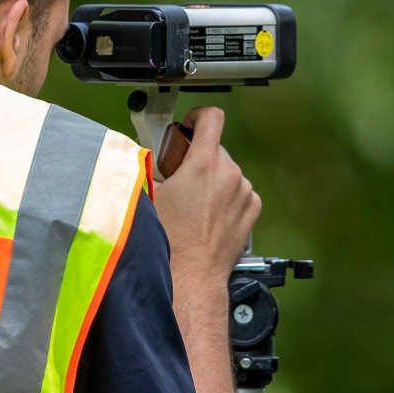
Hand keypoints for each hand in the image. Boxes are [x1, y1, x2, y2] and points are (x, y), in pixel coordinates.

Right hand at [153, 106, 260, 281]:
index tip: (188, 126)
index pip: (211, 118)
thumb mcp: (148, 196)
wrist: (191, 275)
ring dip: (211, 180)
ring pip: (226, 172)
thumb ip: (147, 167)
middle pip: (214, 149)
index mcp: (203, 164)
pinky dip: (225, 197)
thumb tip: (141, 155)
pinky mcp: (252, 210)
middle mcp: (229, 174)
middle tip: (178, 178)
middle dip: (196, 158)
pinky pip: (238, 192)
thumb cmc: (170, 241)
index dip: (197, 116)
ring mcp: (244, 192)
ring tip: (193, 204)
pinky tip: (208, 215)